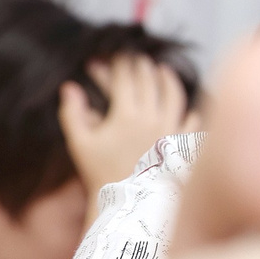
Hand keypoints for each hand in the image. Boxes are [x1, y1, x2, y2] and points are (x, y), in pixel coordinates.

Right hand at [58, 53, 193, 194]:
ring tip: (163, 70)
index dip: (120, 62)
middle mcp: (152, 119)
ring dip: (168, 79)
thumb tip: (68, 87)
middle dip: (142, 66)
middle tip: (138, 58)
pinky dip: (190, 111)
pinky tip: (188, 106)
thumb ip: (73, 113)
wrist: (127, 204)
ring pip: (174, 96)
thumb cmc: (100, 173)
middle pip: (150, 81)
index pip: (125, 78)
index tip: (116, 54)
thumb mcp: (80, 143)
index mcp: (126, 115)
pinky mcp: (181, 147)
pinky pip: (191, 123)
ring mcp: (170, 132)